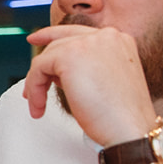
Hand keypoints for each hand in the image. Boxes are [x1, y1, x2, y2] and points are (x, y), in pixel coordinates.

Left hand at [23, 23, 156, 145]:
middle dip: (43, 68)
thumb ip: (85, 68)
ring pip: (47, 57)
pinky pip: (39, 68)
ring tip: (38, 106)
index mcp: (118, 40)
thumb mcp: (105, 82)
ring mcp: (88, 43)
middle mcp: (106, 36)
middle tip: (32, 90)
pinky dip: (34, 88)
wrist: (130, 130)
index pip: (79, 33)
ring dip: (37, 83)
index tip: (35, 40)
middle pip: (59, 44)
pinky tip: (39, 107)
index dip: (52, 35)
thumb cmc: (121, 117)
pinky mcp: (69, 56)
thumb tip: (56, 71)